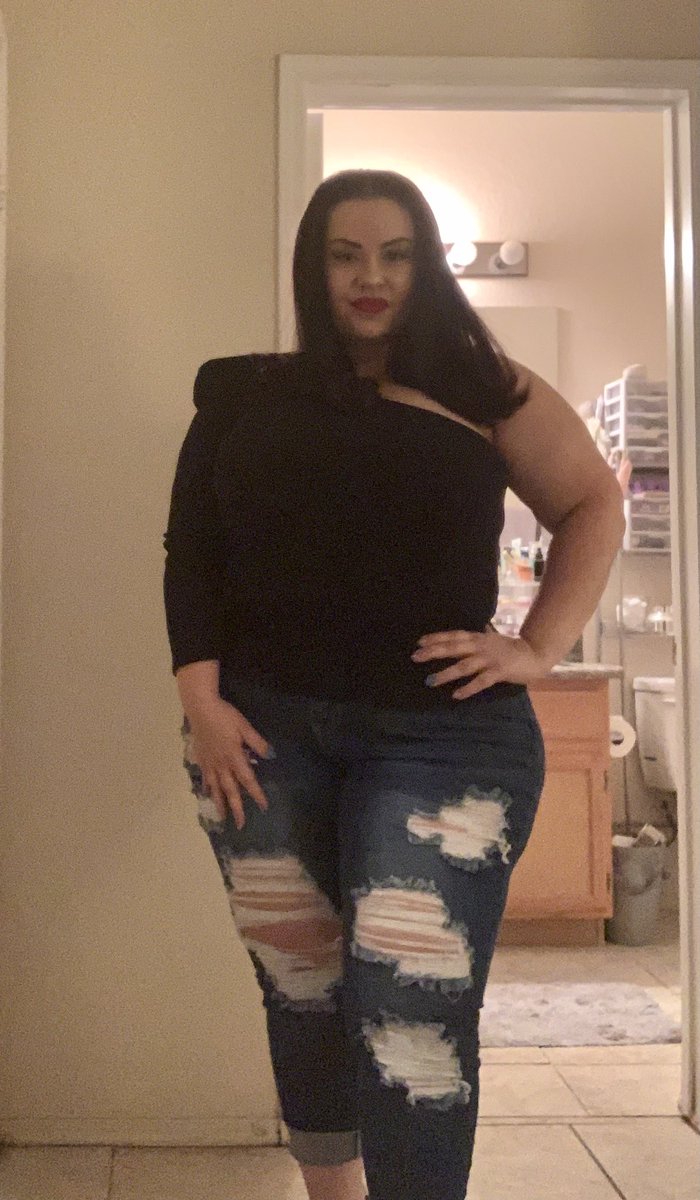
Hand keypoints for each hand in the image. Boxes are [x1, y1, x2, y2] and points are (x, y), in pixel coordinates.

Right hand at [185, 697, 273, 828]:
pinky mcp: (201, 758)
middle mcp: (222, 765)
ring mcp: (210, 763)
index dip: (256, 794)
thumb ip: (257, 742)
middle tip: (240, 824)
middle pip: (230, 790)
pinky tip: (207, 794)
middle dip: (236, 808)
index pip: (248, 780)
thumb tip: (270, 755)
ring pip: (216, 788)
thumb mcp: (245, 726)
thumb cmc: (225, 716)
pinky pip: (205, 778)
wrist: (201, 709)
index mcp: (234, 757)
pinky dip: (207, 788)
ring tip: (222, 817)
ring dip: (220, 803)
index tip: (263, 806)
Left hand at [411, 626, 551, 699]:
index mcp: (479, 638)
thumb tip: (464, 635)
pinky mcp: (500, 672)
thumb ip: (478, 638)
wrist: (535, 654)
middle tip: (415, 657)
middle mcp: (482, 646)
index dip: (436, 638)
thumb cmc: (511, 648)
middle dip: (434, 652)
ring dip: (446, 673)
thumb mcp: (491, 640)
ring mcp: (491, 659)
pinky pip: (481, 681)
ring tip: (430, 681)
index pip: (454, 635)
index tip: (419, 642)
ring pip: (464, 665)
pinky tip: (456, 695)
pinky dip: (468, 688)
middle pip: (454, 648)